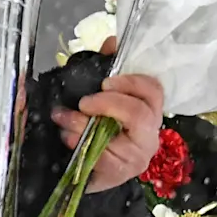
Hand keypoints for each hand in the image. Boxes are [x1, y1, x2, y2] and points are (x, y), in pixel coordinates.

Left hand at [57, 40, 162, 192]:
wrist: (90, 170)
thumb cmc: (100, 128)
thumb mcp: (103, 95)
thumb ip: (108, 67)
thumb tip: (111, 41)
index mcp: (150, 111)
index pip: (154, 91)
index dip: (131, 82)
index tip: (105, 82)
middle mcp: (150, 134)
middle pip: (140, 113)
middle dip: (107, 104)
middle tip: (84, 102)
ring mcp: (137, 157)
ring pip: (114, 137)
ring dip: (82, 125)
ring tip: (63, 118)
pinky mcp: (119, 174)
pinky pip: (101, 158)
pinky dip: (79, 144)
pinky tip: (67, 138)